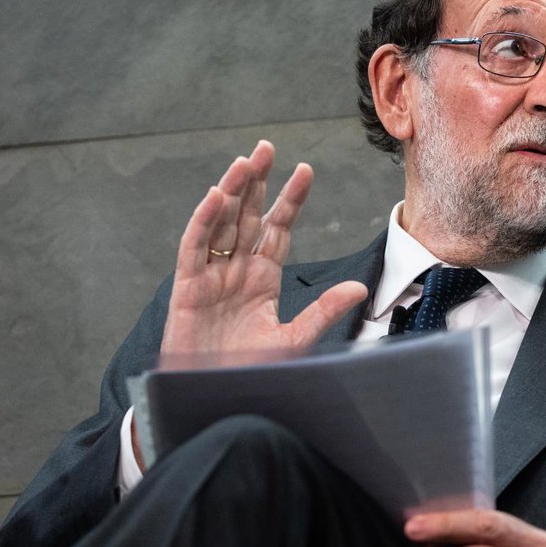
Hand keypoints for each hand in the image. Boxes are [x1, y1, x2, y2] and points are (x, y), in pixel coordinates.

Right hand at [160, 140, 367, 355]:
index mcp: (262, 280)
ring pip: (221, 224)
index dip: (289, 201)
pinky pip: (194, 247)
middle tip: (267, 148)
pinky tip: (218, 195)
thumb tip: (358, 288)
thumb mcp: (294, 339)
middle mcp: (237, 272)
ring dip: (232, 192)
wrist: (217, 398)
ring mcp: (211, 277)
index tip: (305, 170)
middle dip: (258, 183)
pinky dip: (204, 221)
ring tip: (246, 161)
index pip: (277, 230)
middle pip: (247, 217)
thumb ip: (322, 311)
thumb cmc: (251, 371)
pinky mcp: (187, 289)